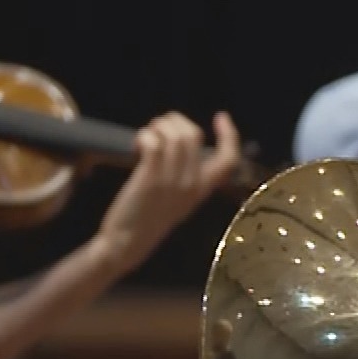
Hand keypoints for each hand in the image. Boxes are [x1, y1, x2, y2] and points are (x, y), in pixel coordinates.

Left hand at [89, 112, 242, 275]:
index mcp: (204, 189)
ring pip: (174, 135)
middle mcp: (193, 183)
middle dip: (174, 122)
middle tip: (157, 129)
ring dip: (157, 127)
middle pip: (193, 135)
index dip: (229, 134)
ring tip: (145, 137)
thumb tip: (179, 144)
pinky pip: (153, 142)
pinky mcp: (150, 178)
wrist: (128, 242)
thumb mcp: (180, 200)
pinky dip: (144, 136)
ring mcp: (172, 180)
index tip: (221, 117)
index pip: (229, 159)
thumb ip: (187, 176)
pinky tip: (136, 145)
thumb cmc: (149, 219)